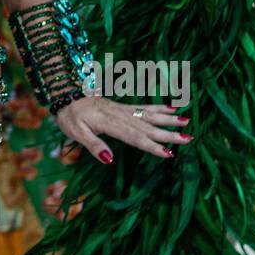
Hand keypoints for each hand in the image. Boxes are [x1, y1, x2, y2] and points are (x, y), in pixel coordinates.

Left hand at [54, 95, 191, 163]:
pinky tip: (172, 108)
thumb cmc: (69, 117)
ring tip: (186, 121)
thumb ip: (93, 146)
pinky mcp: (123, 107)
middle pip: (147, 126)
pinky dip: (159, 107)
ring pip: (149, 115)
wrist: (66, 94)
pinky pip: (144, 107)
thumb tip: (109, 159)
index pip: (135, 137)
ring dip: (168, 119)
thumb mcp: (76, 133)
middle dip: (168, 133)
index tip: (169, 153)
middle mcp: (120, 115)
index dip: (152, 146)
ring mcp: (123, 109)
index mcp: (110, 123)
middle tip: (188, 138)